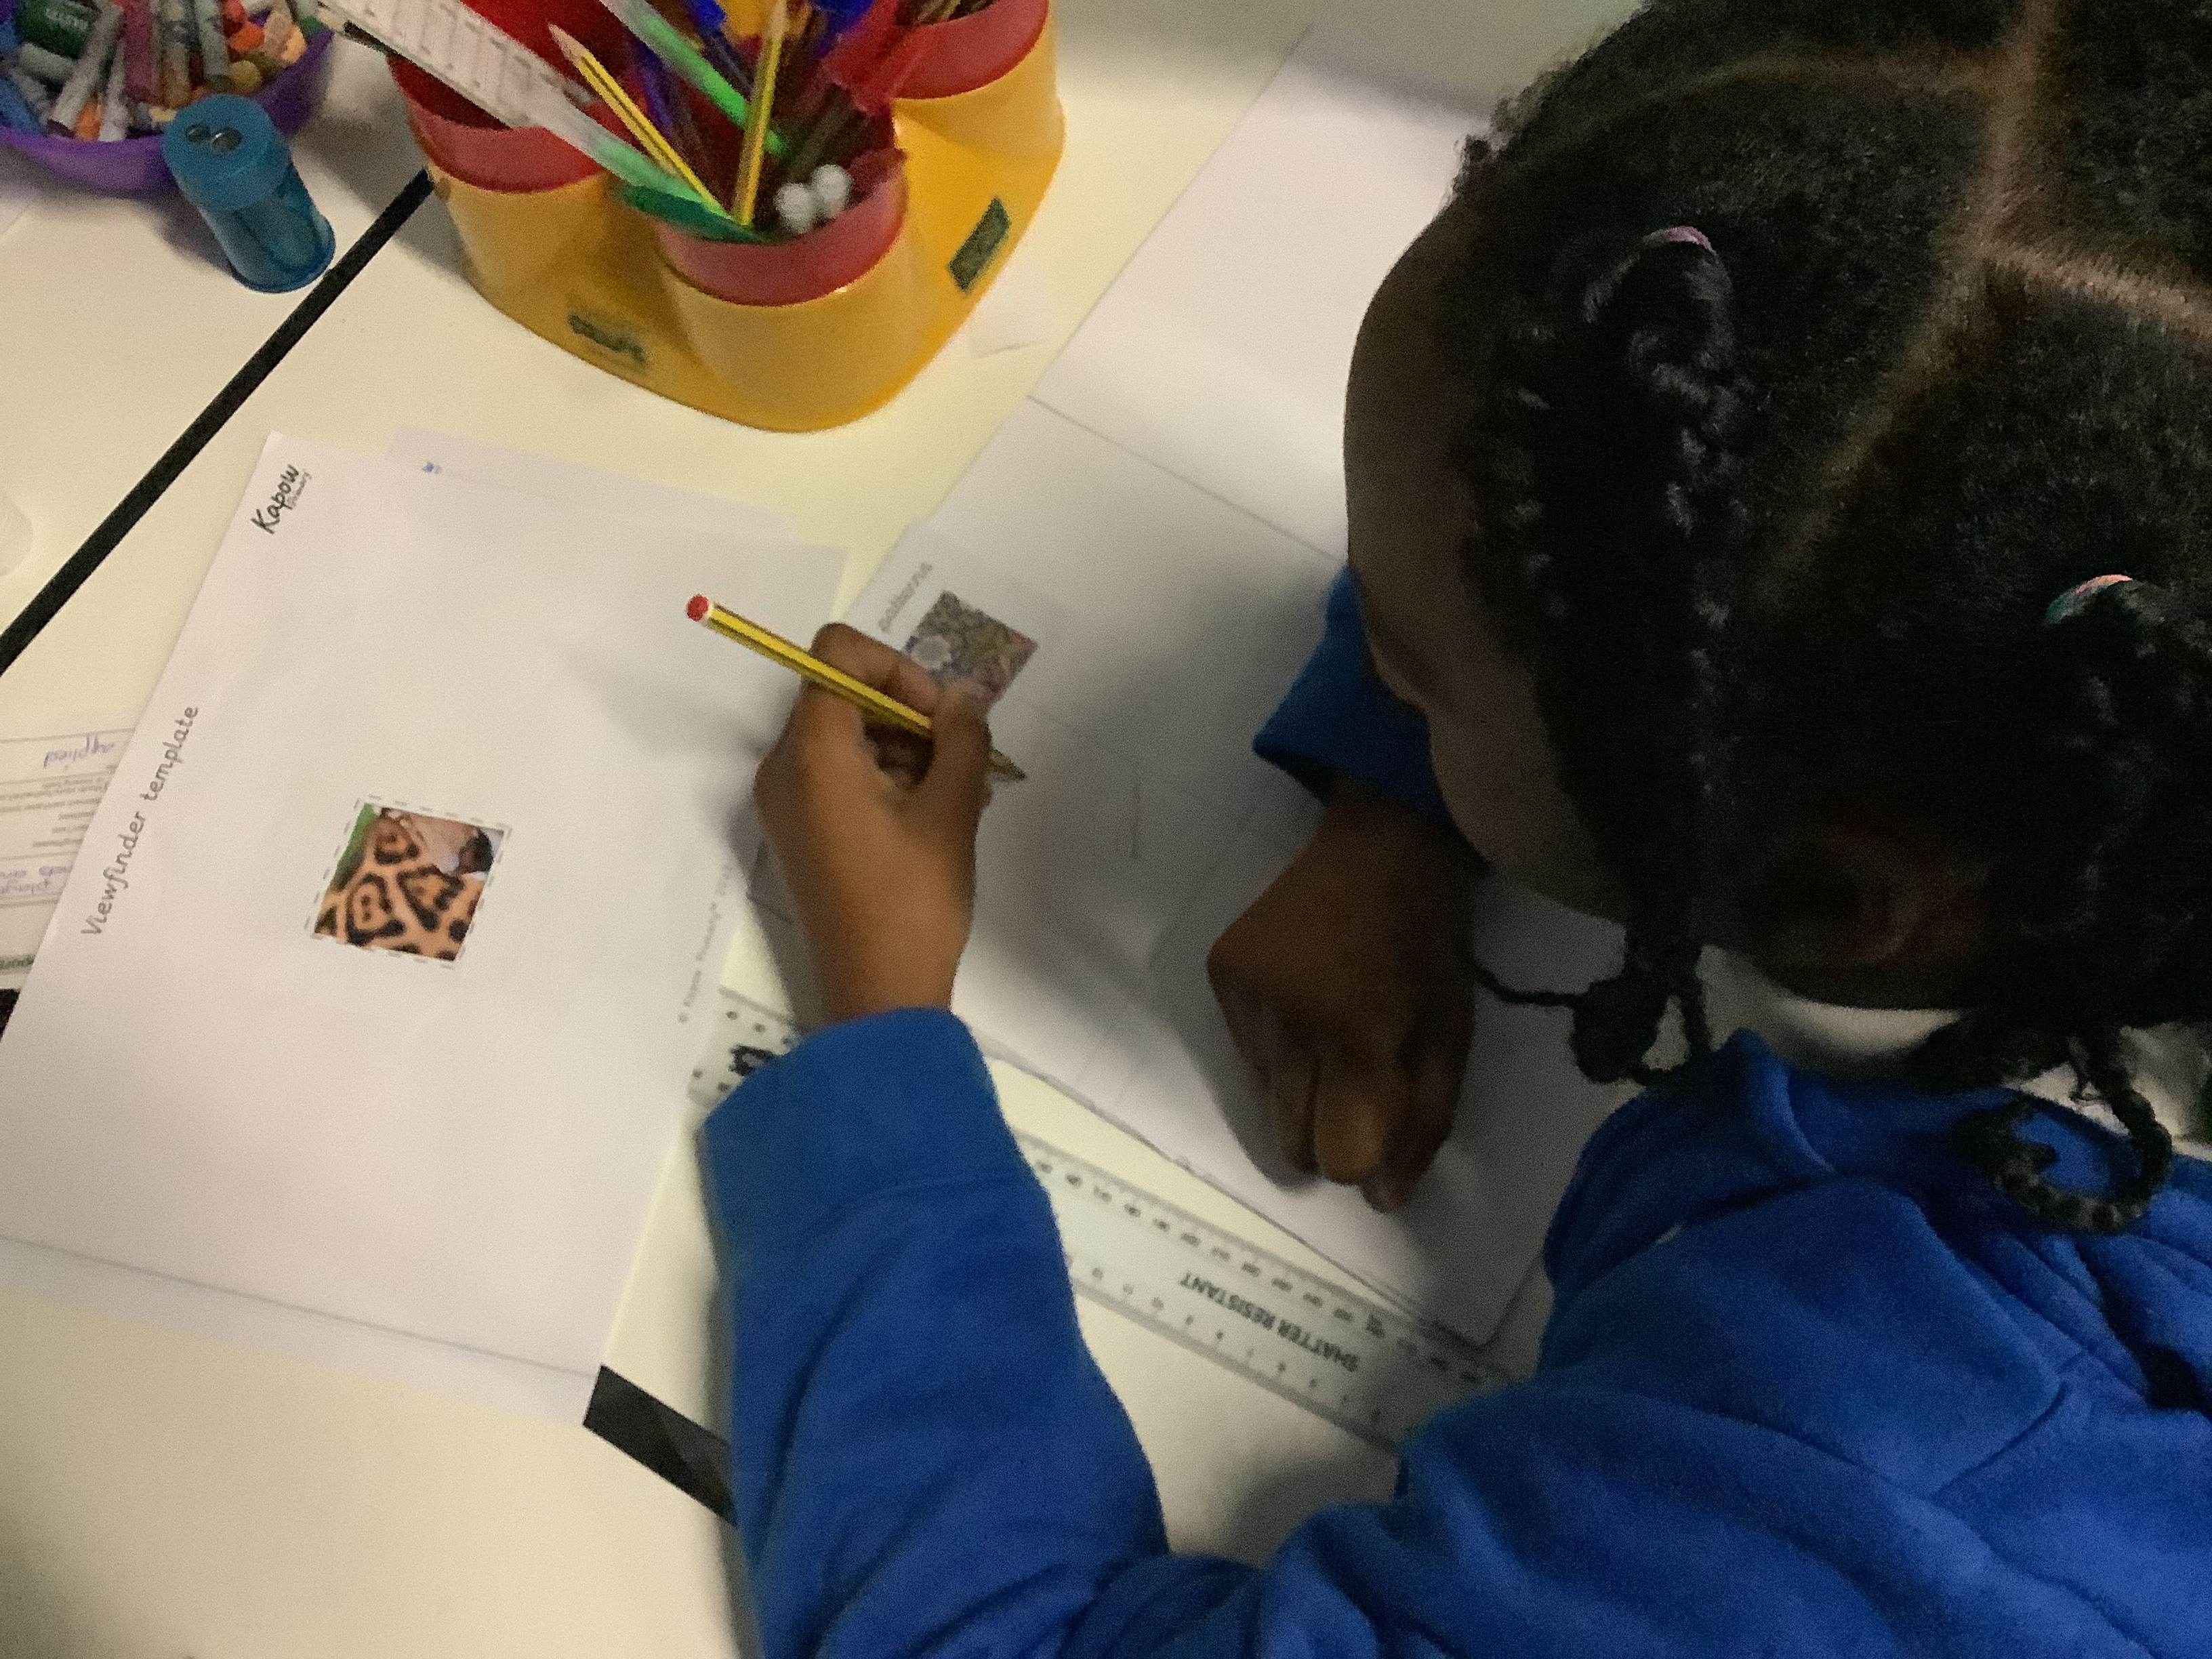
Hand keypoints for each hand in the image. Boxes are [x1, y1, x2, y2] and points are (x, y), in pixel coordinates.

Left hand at [755, 625, 994, 1024]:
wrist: (878, 994)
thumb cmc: (915, 901)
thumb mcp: (952, 812)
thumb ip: (961, 738)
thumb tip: (962, 696)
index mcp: (813, 754)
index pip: (835, 654)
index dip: (894, 667)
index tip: (937, 716)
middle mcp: (784, 767)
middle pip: (840, 693)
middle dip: (906, 711)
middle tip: (960, 756)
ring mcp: (785, 801)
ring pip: (843, 734)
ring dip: (902, 746)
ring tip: (959, 792)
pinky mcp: (799, 830)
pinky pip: (836, 773)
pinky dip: (883, 775)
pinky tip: (933, 814)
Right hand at [1207, 779, 1480, 1209]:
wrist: (1382, 845)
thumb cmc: (1430, 946)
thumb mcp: (1452, 1037)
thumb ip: (1423, 1123)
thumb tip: (1383, 1200)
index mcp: (1354, 1041)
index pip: (1339, 1158)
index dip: (1364, 1153)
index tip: (1381, 1120)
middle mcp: (1286, 1025)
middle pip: (1291, 1143)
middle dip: (1327, 1132)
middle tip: (1358, 1083)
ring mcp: (1244, 998)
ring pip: (1265, 1098)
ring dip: (1300, 1085)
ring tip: (1332, 1025)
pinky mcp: (1219, 975)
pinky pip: (1244, 1051)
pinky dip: (1274, 1045)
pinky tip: (1302, 997)